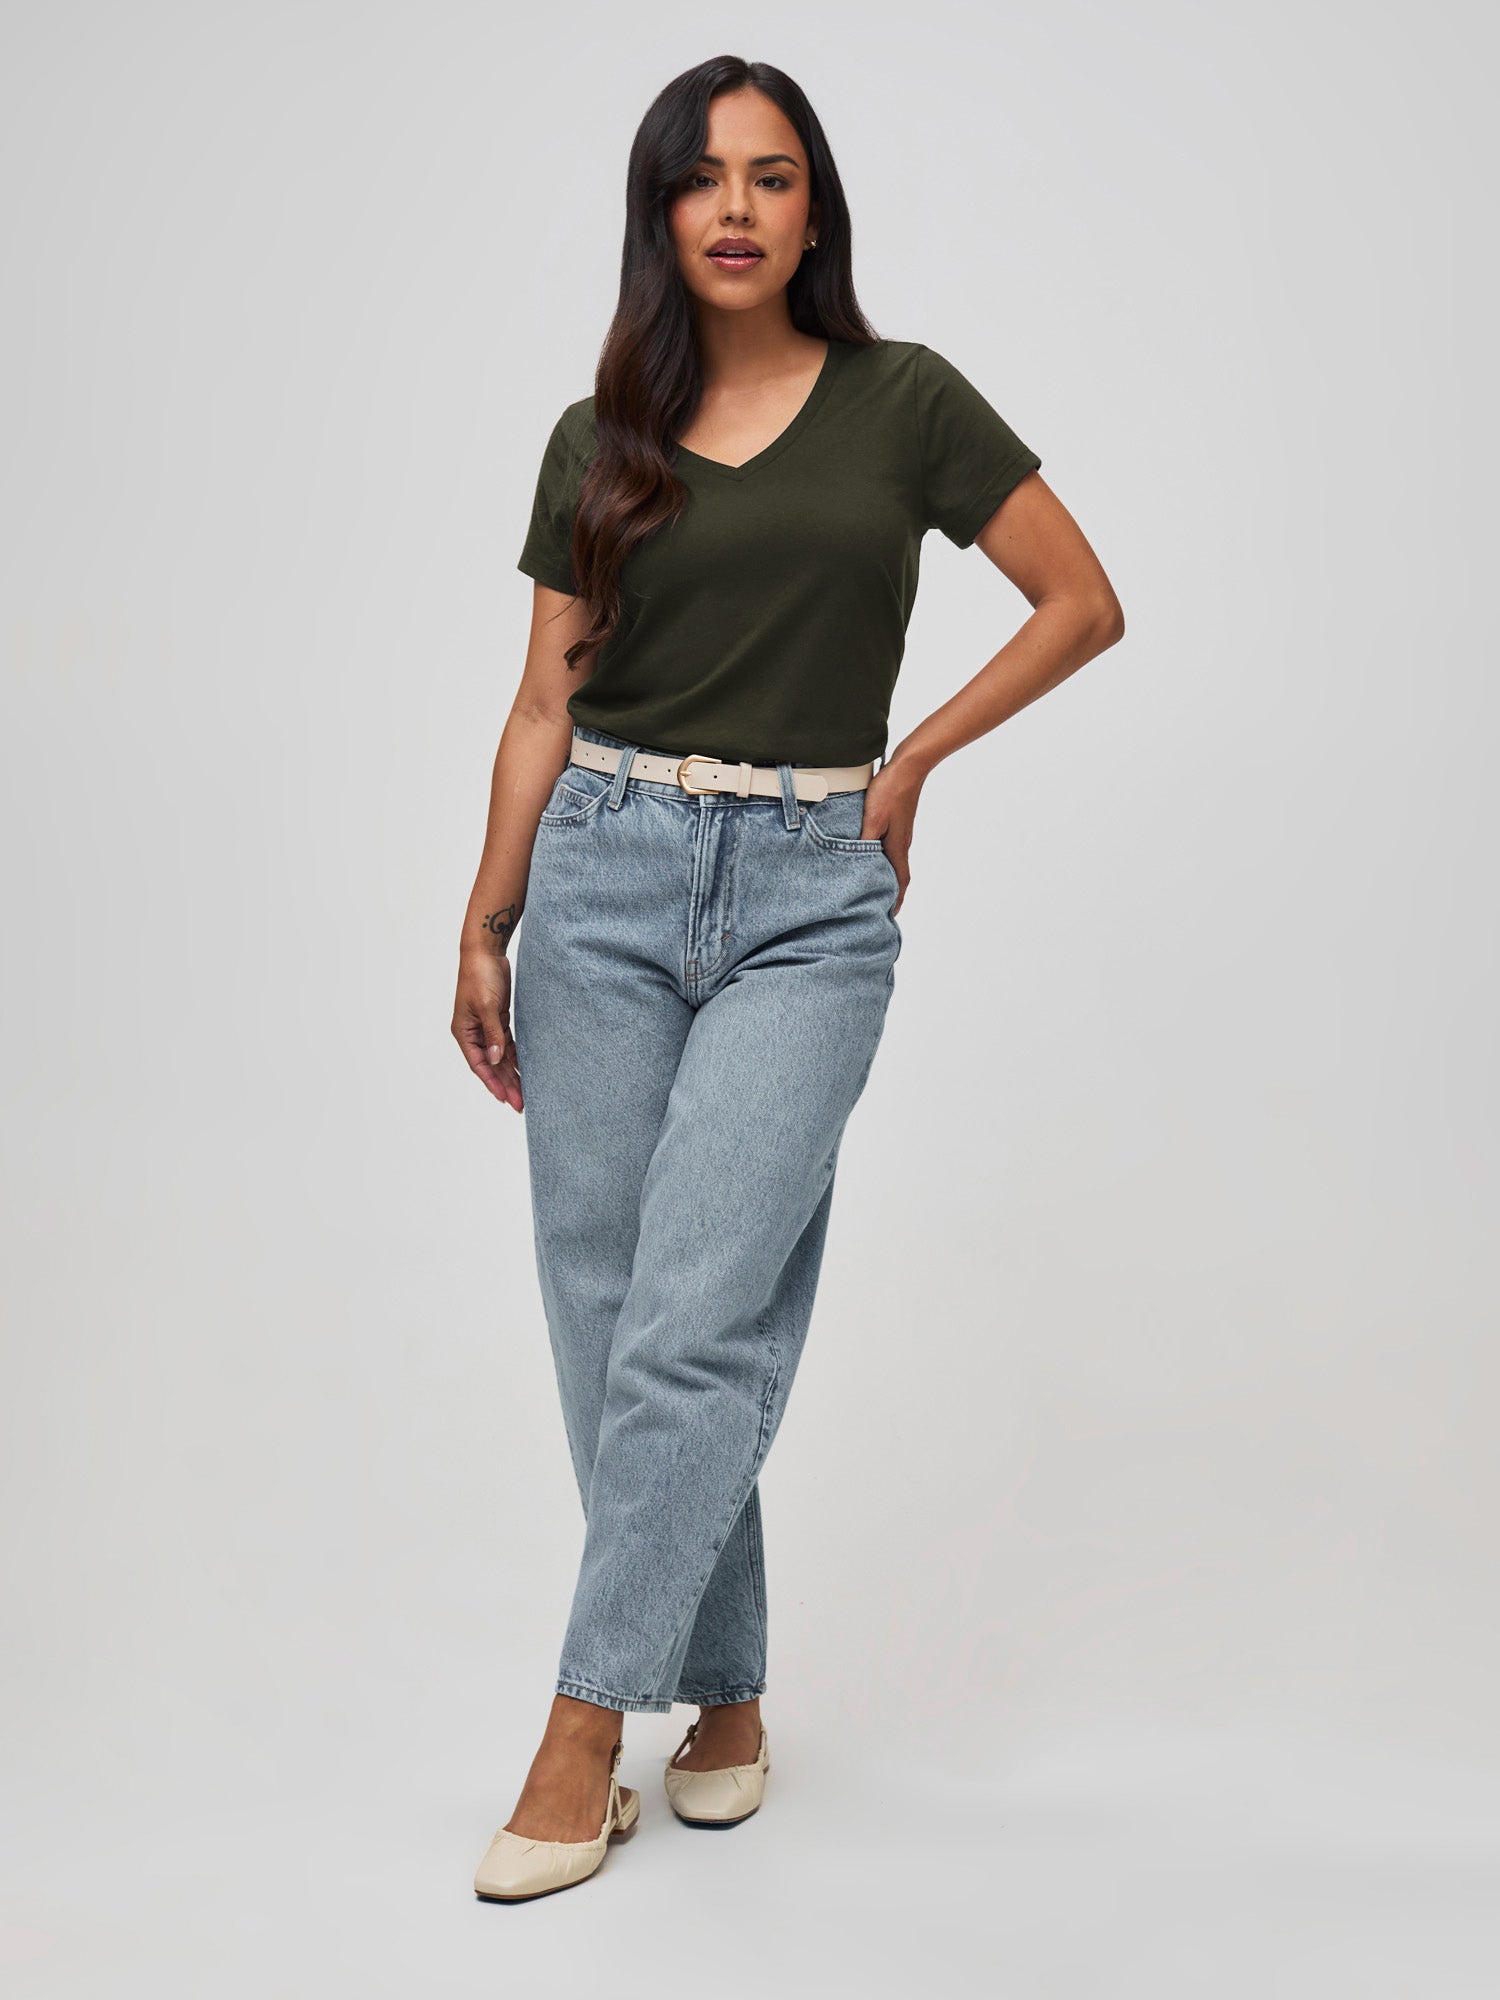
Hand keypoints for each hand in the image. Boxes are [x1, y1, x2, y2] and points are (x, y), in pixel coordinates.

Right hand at [453, 953, 521, 1109]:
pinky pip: (507, 1044)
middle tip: (520, 1104)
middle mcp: (474, 1033)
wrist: (486, 952)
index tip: (504, 1098)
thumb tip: (496, 1059)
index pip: (478, 1064)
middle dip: (505, 1084)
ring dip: (511, 1074)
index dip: (491, 1083)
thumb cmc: (480, 975)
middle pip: (491, 1065)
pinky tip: (525, 1070)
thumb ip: (493, 1033)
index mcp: (464, 1032)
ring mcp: (486, 1027)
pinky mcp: (498, 1019)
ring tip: (525, 1093)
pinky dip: (515, 1057)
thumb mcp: (487, 1005)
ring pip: (500, 1057)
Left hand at [858, 758, 923, 915]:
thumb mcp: (873, 818)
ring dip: (888, 875)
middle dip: (892, 891)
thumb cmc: (890, 791)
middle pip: (898, 873)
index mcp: (897, 846)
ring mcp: (902, 832)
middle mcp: (902, 842)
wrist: (908, 767)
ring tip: (877, 885)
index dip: (897, 898)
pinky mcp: (898, 822)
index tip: (892, 913)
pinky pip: (892, 847)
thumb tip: (858, 863)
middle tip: (882, 904)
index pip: (899, 880)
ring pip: (894, 860)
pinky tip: (875, 855)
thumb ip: (864, 841)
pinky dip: (885, 858)